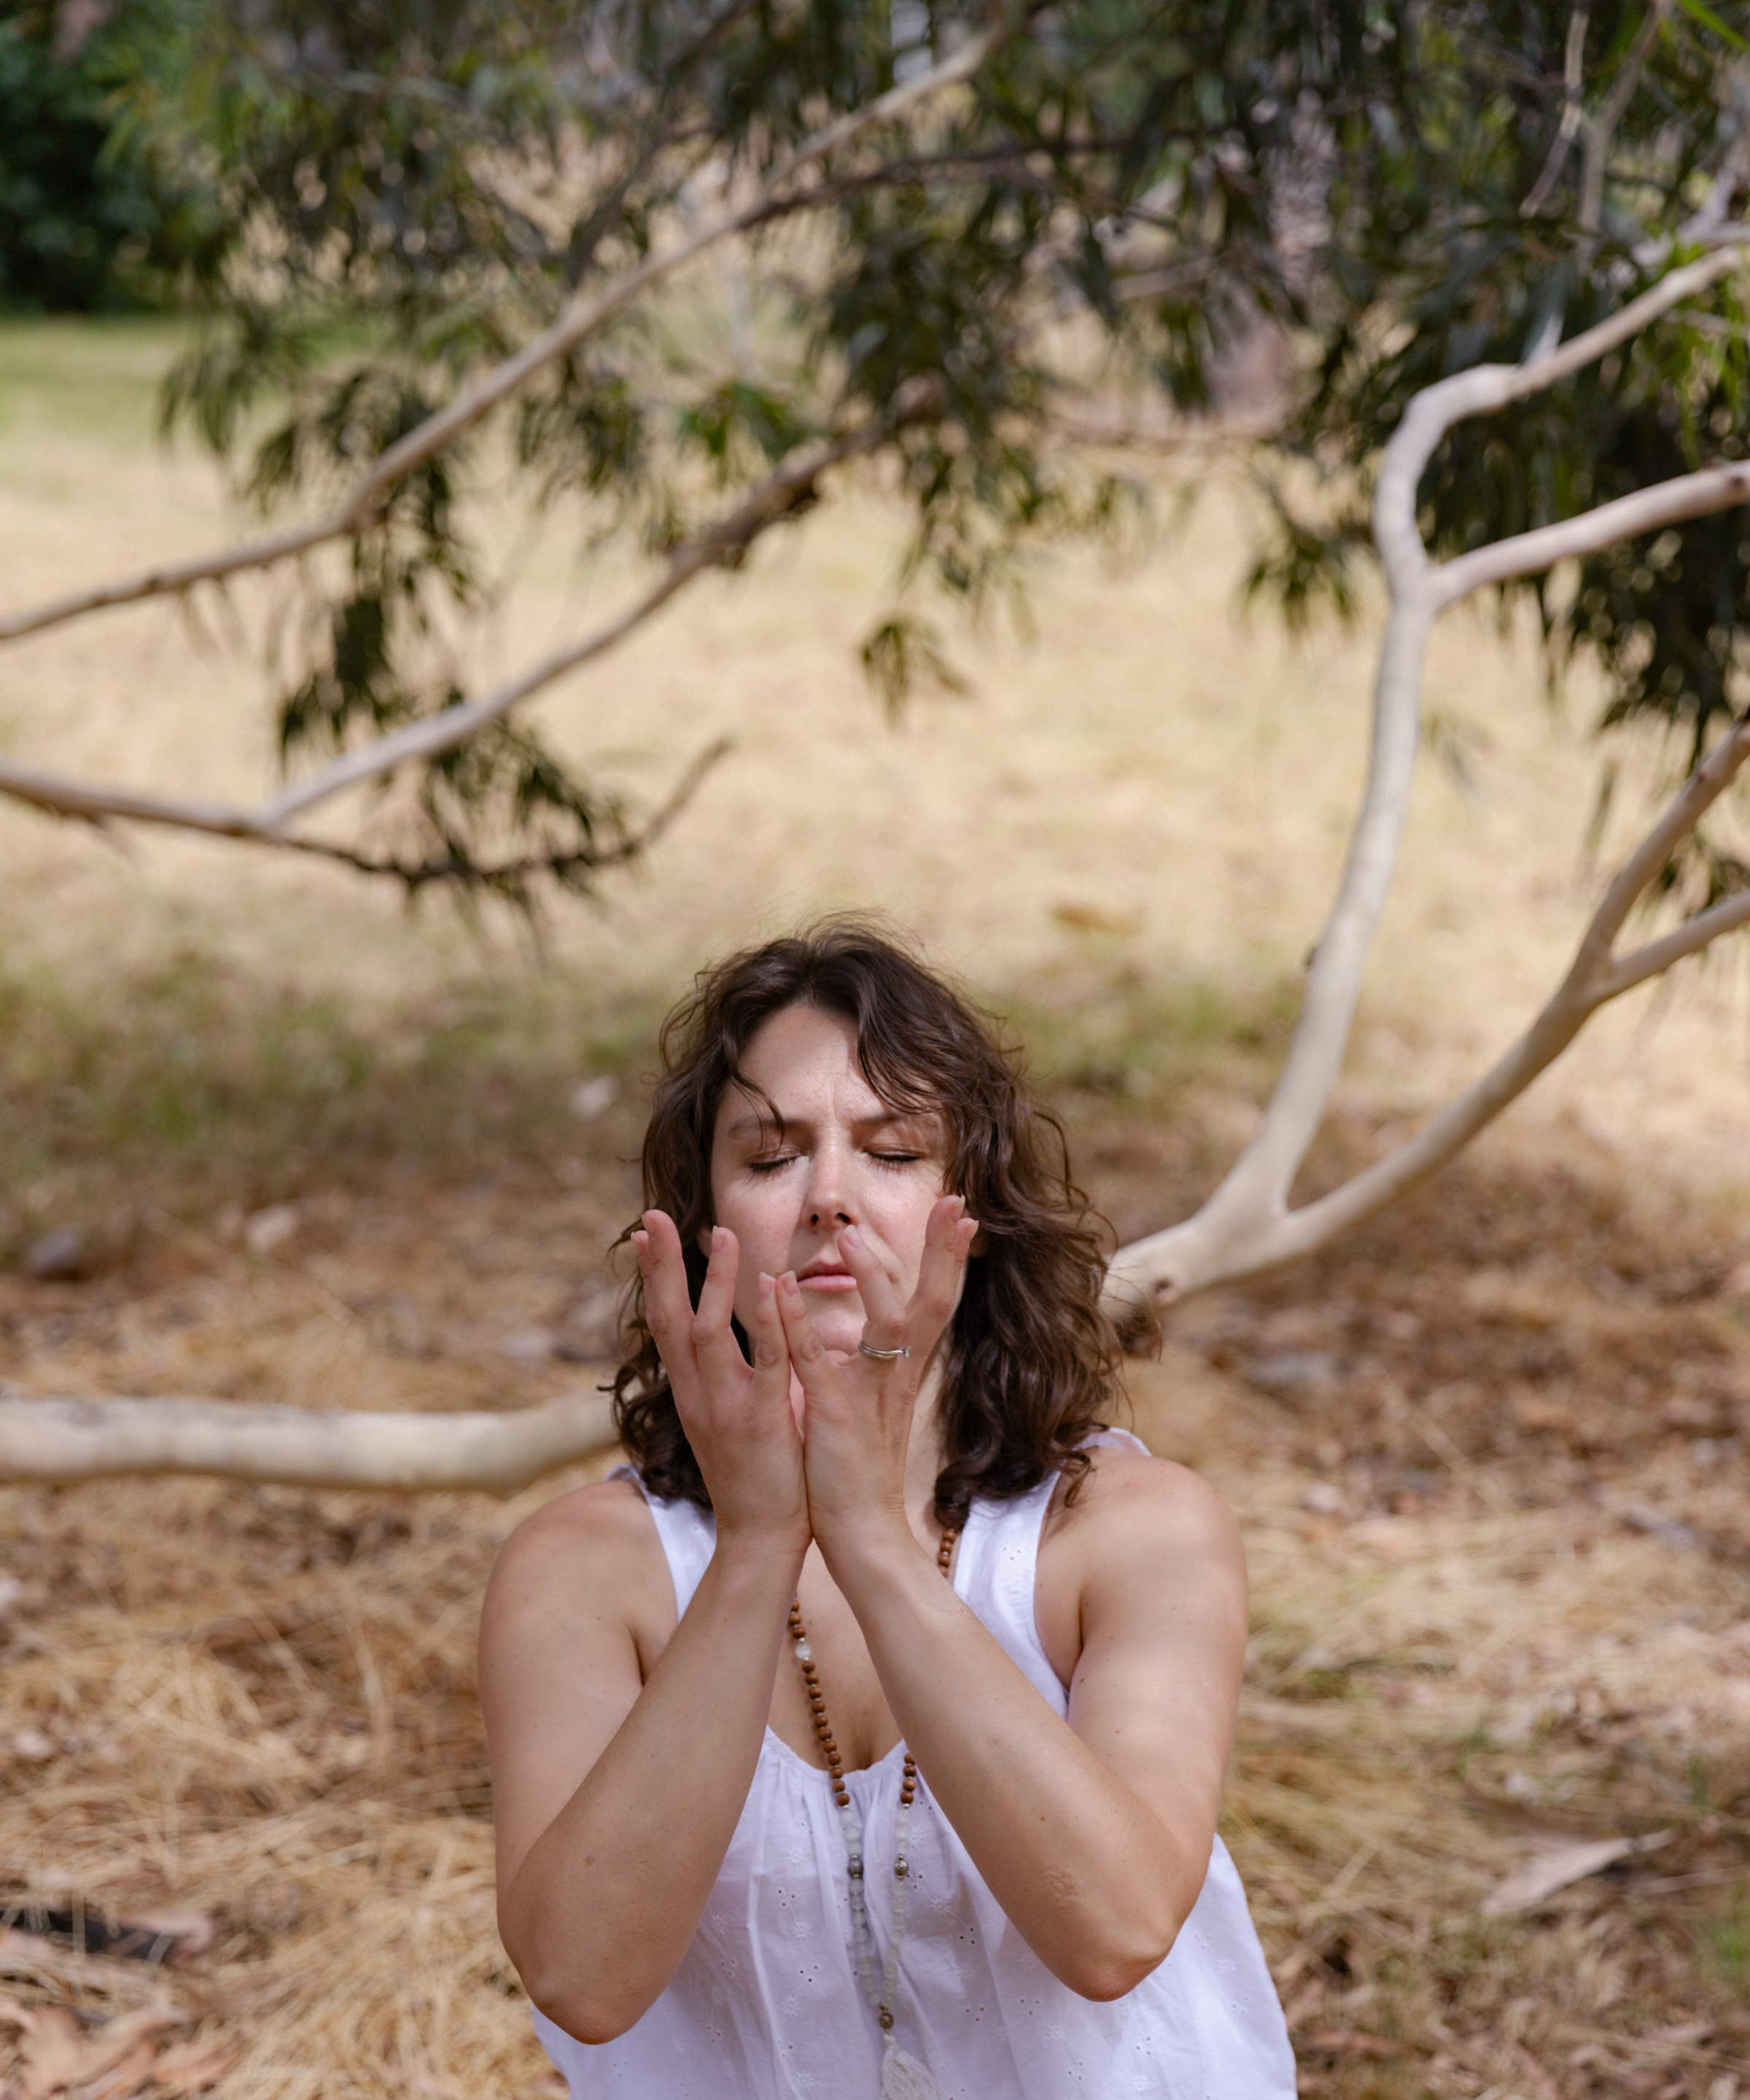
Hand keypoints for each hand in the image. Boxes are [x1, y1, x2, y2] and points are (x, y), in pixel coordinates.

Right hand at [634, 1211, 808, 1559]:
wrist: (759, 1538)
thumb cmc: (750, 1476)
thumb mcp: (722, 1420)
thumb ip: (717, 1379)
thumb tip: (710, 1341)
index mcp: (690, 1393)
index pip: (661, 1324)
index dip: (652, 1278)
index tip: (643, 1234)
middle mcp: (697, 1395)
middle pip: (668, 1319)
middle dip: (660, 1266)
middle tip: (652, 1217)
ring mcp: (727, 1407)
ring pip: (708, 1333)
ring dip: (714, 1281)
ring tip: (721, 1234)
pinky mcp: (763, 1420)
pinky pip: (764, 1361)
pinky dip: (764, 1321)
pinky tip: (770, 1285)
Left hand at [773, 1194, 976, 1567]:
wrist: (865, 1537)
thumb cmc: (862, 1470)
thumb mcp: (874, 1404)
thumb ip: (875, 1361)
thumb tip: (875, 1323)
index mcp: (903, 1371)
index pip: (936, 1301)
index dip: (950, 1257)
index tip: (963, 1212)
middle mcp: (896, 1377)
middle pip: (933, 1302)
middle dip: (945, 1252)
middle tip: (958, 1202)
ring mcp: (869, 1396)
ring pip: (884, 1326)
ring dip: (870, 1277)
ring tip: (851, 1236)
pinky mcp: (835, 1418)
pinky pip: (817, 1364)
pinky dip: (799, 1324)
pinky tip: (782, 1288)